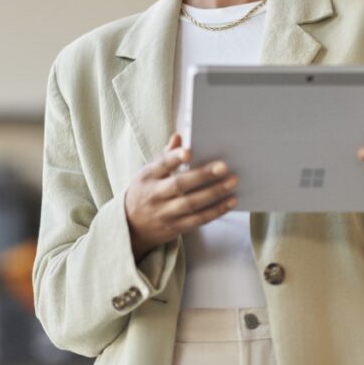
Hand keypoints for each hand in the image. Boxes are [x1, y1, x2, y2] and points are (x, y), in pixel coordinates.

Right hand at [124, 132, 237, 260]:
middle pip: (179, 185)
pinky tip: (230, 202)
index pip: (161, 165)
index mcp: (147, 177)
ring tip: (232, 182)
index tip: (189, 151)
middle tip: (224, 166)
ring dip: (214, 193)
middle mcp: (155, 195)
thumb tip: (179, 136)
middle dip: (202, 175)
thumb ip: (166, 155)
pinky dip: (215, 211)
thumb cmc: (145, 192)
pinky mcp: (175, 228)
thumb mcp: (148, 173)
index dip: (174, 158)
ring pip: (191, 204)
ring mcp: (164, 214)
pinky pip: (198, 220)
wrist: (130, 227)